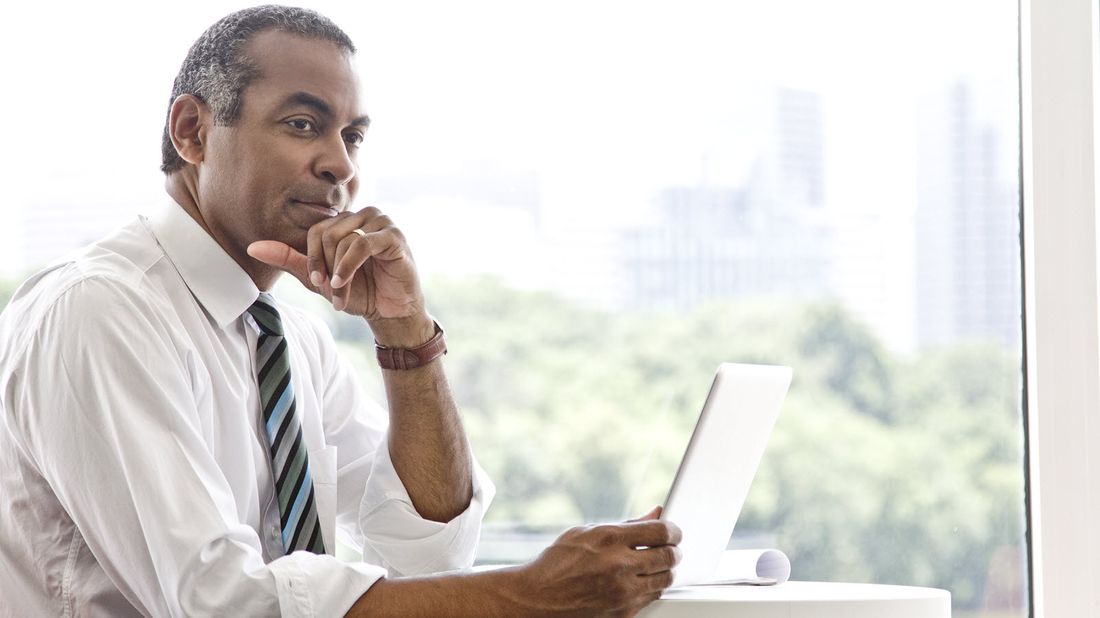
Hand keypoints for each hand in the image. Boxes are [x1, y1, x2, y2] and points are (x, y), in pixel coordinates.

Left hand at [247, 207, 432, 344]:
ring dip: (337, 272)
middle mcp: (364, 216)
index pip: (316, 230)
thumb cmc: (361, 292)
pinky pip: (362, 244)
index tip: (316, 282)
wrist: (391, 312)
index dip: (311, 258)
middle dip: (325, 268)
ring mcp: (381, 223)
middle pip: (327, 233)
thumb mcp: (318, 278)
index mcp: (346, 221)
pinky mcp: (394, 236)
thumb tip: (252, 247)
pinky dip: (348, 267)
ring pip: (343, 238)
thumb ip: (289, 260)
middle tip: (332, 291)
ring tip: (341, 292)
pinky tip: (344, 284)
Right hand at [511, 506, 681, 615]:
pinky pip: (652, 597)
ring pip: (665, 579)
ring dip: (666, 570)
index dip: (673, 530)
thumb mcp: (586, 533)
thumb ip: (626, 524)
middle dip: (674, 550)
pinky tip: (643, 580)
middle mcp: (618, 565)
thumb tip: (656, 514)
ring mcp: (622, 592)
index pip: (660, 531)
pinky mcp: (623, 612)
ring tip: (657, 564)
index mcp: (609, 539)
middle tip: (671, 548)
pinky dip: (652, 587)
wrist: (537, 599)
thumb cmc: (557, 563)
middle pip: (668, 556)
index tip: (673, 531)